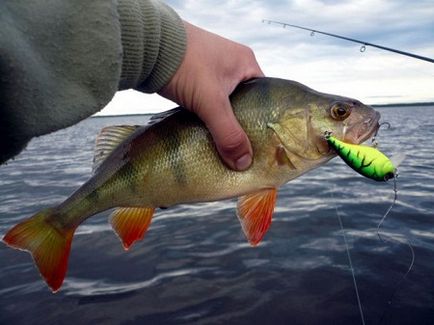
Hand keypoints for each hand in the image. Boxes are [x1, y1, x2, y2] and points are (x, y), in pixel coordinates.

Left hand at [159, 21, 263, 170]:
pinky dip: (208, 117)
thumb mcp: (211, 101)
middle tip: (242, 149)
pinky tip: (206, 133)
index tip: (262, 143)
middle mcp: (232, 65)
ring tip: (225, 145)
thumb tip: (244, 162)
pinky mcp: (195, 79)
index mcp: (246, 63)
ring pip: (225, 105)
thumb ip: (228, 133)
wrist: (147, 46)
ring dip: (222, 123)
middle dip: (241, 125)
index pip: (265, 98)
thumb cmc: (185, 64)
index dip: (263, 121)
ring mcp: (212, 71)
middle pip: (245, 104)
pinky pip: (208, 103)